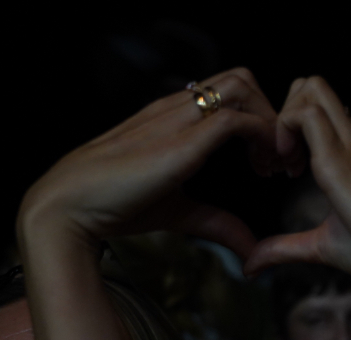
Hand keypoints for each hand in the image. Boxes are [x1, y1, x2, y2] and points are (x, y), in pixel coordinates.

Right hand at [18, 68, 285, 259]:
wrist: (70, 206)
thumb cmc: (116, 205)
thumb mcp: (180, 213)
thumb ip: (218, 223)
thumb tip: (251, 250)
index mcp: (175, 117)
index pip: (229, 92)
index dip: (260, 119)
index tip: (270, 162)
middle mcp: (178, 108)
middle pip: (242, 79)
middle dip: (273, 113)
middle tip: (280, 159)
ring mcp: (178, 119)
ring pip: (241, 86)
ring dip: (270, 120)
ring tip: (273, 162)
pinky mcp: (181, 141)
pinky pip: (233, 120)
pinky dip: (261, 137)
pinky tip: (263, 168)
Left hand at [244, 77, 350, 299]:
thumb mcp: (322, 245)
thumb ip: (285, 246)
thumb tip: (252, 264)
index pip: (318, 108)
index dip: (289, 127)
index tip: (281, 167)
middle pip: (313, 85)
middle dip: (282, 109)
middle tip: (276, 155)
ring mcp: (350, 146)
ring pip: (311, 88)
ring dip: (282, 118)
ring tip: (280, 162)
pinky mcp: (341, 162)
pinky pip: (307, 116)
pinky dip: (283, 131)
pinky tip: (285, 168)